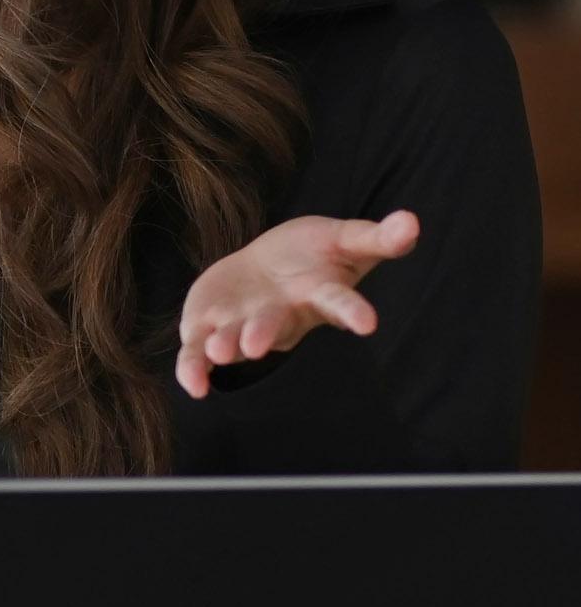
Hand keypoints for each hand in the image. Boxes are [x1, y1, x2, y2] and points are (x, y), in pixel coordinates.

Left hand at [175, 210, 418, 399]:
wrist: (271, 266)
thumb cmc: (313, 254)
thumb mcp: (345, 238)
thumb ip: (377, 237)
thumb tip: (413, 221)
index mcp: (317, 292)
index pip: (339, 301)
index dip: (352, 311)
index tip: (368, 323)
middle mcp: (282, 315)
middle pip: (275, 325)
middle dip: (265, 332)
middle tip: (256, 345)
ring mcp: (246, 322)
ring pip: (236, 339)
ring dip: (227, 346)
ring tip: (220, 352)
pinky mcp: (212, 325)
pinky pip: (201, 351)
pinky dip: (195, 367)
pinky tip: (193, 386)